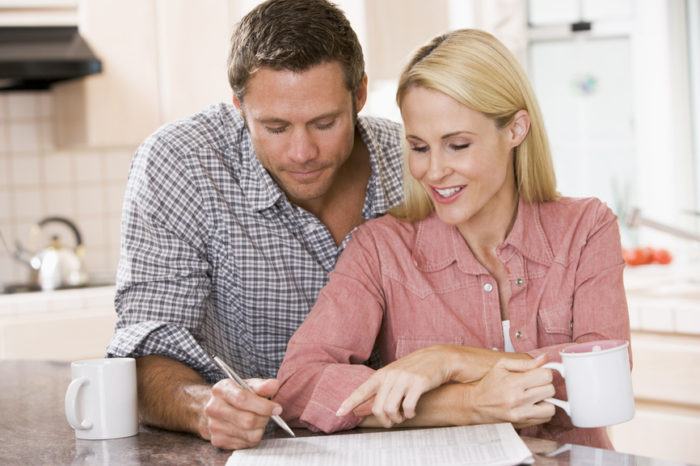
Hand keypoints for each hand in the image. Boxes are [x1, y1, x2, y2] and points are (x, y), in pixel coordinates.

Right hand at [204, 378, 281, 449]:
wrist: (216, 408)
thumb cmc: (236, 395)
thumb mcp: (248, 385)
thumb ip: (262, 385)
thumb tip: (275, 385)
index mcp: (221, 389)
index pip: (243, 399)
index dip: (263, 405)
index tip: (277, 408)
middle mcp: (214, 408)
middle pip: (248, 420)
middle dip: (264, 417)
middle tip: (270, 414)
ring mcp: (214, 426)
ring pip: (250, 434)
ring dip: (261, 428)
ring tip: (259, 420)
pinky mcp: (218, 440)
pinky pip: (247, 444)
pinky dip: (254, 437)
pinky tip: (251, 428)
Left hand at [336, 345, 469, 427]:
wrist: (439, 358)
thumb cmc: (415, 369)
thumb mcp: (395, 374)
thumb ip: (381, 388)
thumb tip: (363, 406)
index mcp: (383, 374)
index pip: (362, 390)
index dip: (349, 402)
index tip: (339, 412)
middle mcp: (391, 375)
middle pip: (378, 407)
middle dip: (384, 420)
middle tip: (391, 422)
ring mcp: (405, 379)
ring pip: (391, 409)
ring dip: (396, 418)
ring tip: (402, 416)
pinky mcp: (419, 383)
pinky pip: (408, 407)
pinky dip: (409, 414)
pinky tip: (412, 411)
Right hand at [468, 355, 554, 428]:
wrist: (477, 404)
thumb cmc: (489, 384)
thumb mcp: (502, 366)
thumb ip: (524, 362)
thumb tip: (544, 358)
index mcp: (513, 382)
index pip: (546, 376)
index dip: (544, 372)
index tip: (538, 374)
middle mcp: (518, 399)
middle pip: (550, 390)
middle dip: (544, 385)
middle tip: (535, 384)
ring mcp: (521, 413)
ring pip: (551, 407)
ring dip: (546, 400)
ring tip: (535, 396)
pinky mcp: (523, 423)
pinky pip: (545, 418)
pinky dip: (542, 411)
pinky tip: (533, 405)